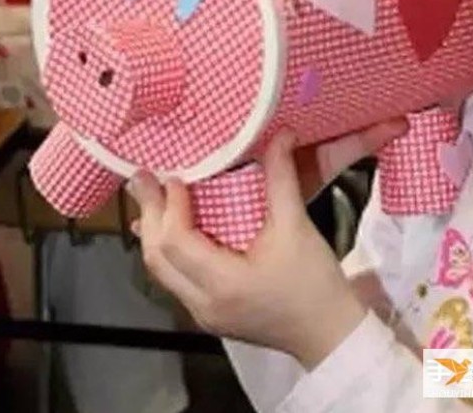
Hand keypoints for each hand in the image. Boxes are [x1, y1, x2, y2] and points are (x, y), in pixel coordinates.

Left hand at [129, 118, 407, 369]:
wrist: (331, 336)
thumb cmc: (316, 284)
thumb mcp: (297, 227)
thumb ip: (281, 178)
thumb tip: (279, 135)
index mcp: (224, 284)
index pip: (176, 241)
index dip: (170, 206)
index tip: (174, 177)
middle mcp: (204, 304)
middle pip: (157, 257)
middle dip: (149, 214)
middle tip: (141, 180)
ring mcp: (203, 314)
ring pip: (161, 270)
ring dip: (154, 232)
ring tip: (149, 198)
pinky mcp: (210, 315)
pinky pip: (174, 279)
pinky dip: (167, 250)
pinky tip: (164, 230)